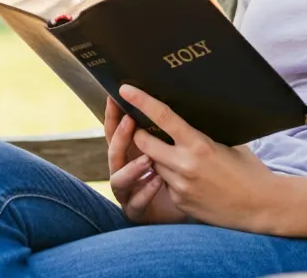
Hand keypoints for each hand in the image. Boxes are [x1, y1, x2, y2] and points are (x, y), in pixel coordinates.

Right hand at [103, 96, 189, 224]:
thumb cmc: (186, 170)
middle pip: (114, 152)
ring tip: (147, 159)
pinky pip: (135, 204)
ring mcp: (128, 192)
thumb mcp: (175, 146)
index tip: (116, 96)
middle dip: (120, 136)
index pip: (115, 130)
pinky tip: (157, 182)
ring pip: (118, 180)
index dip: (113, 114)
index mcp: (131, 151)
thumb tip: (166, 93)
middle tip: (131, 121)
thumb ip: (164, 128)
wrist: (194, 206)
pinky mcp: (137, 212)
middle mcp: (125, 169)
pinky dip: (144, 192)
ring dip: (131, 168)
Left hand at [119, 84, 280, 231]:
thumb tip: (185, 116)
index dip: (141, 101)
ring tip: (173, 152)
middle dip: (139, 132)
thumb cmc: (249, 169)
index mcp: (199, 144)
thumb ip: (203, 131)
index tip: (126, 89)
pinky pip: (165, 184)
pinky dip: (169, 177)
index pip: (162, 116)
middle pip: (144, 142)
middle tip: (140, 124)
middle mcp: (185, 165)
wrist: (262, 206)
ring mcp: (181, 186)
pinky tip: (189, 177)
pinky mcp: (181, 203)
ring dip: (156, 156)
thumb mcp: (229, 141)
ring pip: (153, 163)